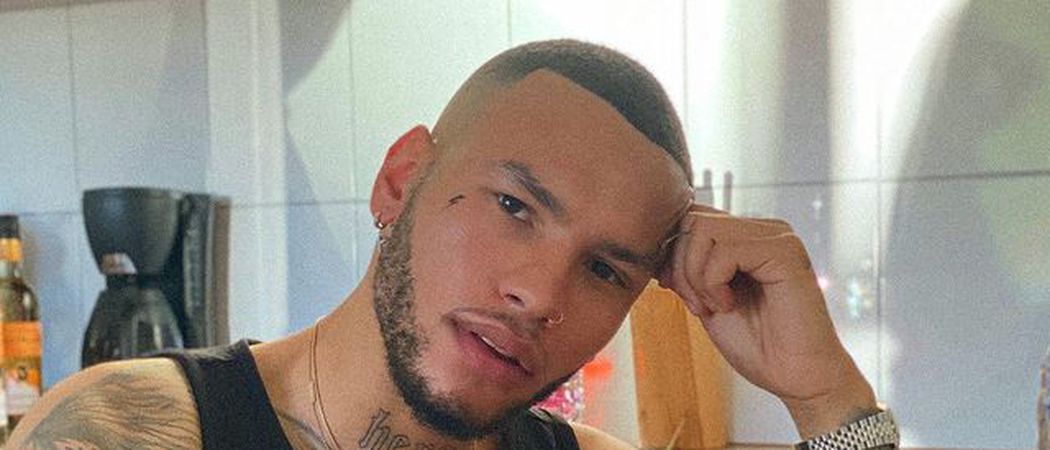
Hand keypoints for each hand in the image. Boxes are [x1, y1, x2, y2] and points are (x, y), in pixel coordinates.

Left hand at [658, 204, 876, 437]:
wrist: (795, 376)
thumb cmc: (756, 343)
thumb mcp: (705, 298)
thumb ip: (686, 268)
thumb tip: (653, 244)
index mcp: (746, 236)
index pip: (691, 216)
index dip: (671, 252)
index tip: (674, 288)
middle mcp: (763, 229)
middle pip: (691, 219)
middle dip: (680, 265)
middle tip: (696, 305)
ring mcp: (777, 236)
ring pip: (703, 230)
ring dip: (695, 275)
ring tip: (713, 307)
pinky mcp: (785, 251)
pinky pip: (725, 250)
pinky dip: (713, 282)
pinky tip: (729, 306)